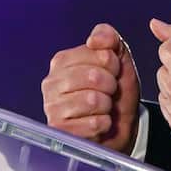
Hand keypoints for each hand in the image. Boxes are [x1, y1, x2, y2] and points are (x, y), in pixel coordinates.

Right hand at [41, 23, 140, 153]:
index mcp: (61, 61)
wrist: (119, 126)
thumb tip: (95, 39)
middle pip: (94, 76)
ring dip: (107, 105)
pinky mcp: (60, 133)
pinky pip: (93, 123)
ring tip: (103, 107)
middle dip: (110, 85)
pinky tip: (99, 123)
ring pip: (92, 100)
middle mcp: (51, 83)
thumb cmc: (114, 90)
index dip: (113, 64)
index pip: (99, 54)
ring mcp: (52, 108)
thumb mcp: (117, 58)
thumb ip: (108, 37)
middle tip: (108, 92)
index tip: (112, 72)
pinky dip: (104, 124)